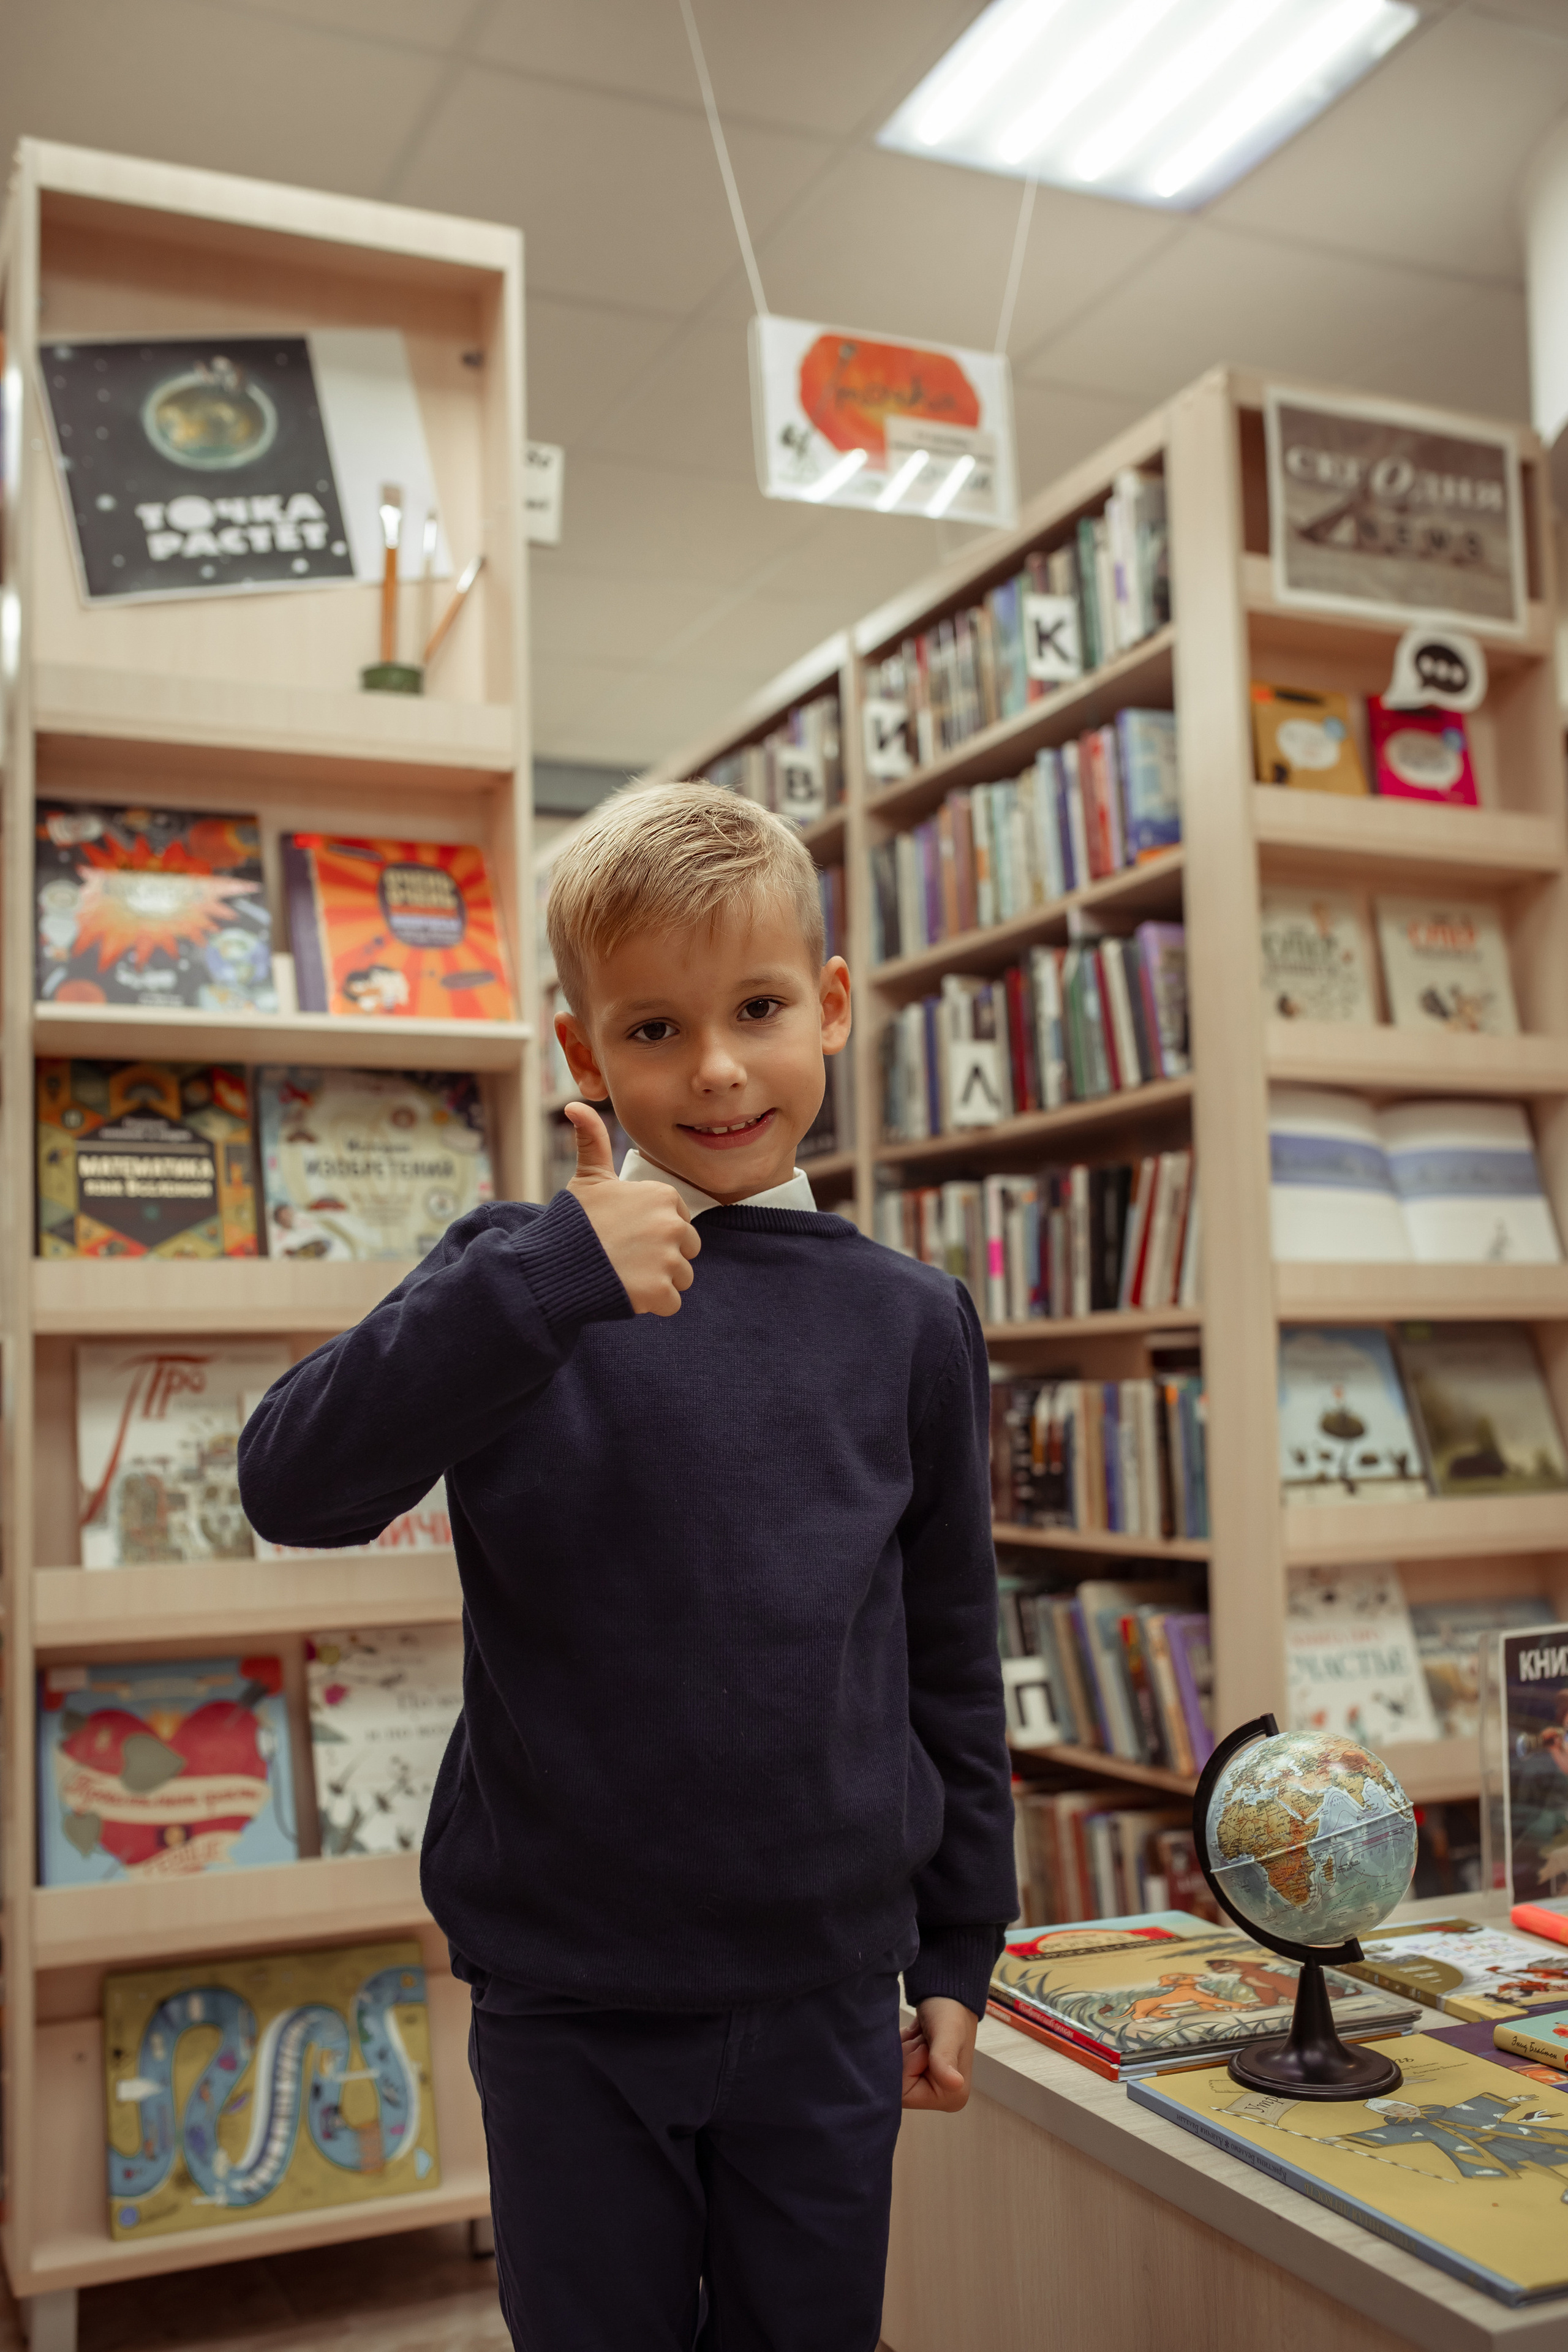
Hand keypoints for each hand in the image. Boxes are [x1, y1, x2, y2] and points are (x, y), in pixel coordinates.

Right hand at [564, 1103, 699, 1317]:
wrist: (555, 1264)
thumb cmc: (574, 1220)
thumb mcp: (588, 1178)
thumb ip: (593, 1141)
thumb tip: (575, 1105)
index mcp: (663, 1196)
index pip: (680, 1220)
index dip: (654, 1231)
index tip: (627, 1233)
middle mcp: (673, 1225)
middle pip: (687, 1250)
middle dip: (663, 1258)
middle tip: (626, 1256)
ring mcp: (668, 1260)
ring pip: (681, 1278)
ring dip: (658, 1282)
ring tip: (625, 1273)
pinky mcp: (660, 1292)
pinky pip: (671, 1304)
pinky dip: (652, 1304)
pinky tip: (626, 1292)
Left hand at [901, 1996, 976, 2111]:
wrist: (948, 1991)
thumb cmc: (951, 2010)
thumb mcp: (947, 2033)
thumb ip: (944, 2058)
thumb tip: (955, 2084)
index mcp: (952, 2097)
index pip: (904, 2094)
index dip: (905, 2066)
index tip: (920, 2046)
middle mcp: (943, 2095)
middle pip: (898, 2083)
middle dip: (904, 2056)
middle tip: (921, 2037)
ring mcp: (931, 2083)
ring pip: (895, 2072)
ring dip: (903, 2048)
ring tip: (920, 2034)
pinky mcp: (922, 2070)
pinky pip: (897, 2064)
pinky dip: (901, 2046)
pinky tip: (915, 2034)